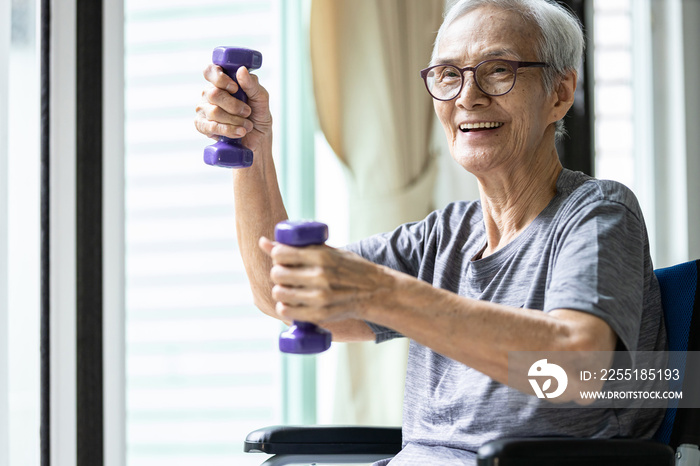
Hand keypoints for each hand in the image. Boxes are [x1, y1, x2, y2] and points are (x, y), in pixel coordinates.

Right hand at [194, 64, 272, 154]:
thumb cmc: (258, 114)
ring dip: (235, 120)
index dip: (220, 79)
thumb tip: (241, 70)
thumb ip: (252, 84)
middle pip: (214, 94)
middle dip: (234, 106)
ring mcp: (203, 109)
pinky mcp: (202, 126)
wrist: (258, 137)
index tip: (235, 88)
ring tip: (247, 125)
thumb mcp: (261, 97)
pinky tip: (239, 132)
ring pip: (214, 111)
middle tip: (247, 112)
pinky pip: (211, 126)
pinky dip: (228, 130)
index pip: (210, 71)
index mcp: (221, 81)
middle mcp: (209, 93)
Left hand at [259, 237, 394, 324]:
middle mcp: (320, 276)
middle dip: (278, 273)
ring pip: (280, 293)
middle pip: (278, 274)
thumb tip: (263, 242)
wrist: (376, 292)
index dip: (277, 255)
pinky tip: (289, 303)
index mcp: (322, 256)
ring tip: (287, 288)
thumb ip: (299, 247)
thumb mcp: (328, 251)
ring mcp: (320, 297)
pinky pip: (288, 311)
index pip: (282, 253)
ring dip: (279, 290)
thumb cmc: (350, 268)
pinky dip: (284, 307)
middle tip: (284, 274)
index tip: (282, 257)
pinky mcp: (320, 314)